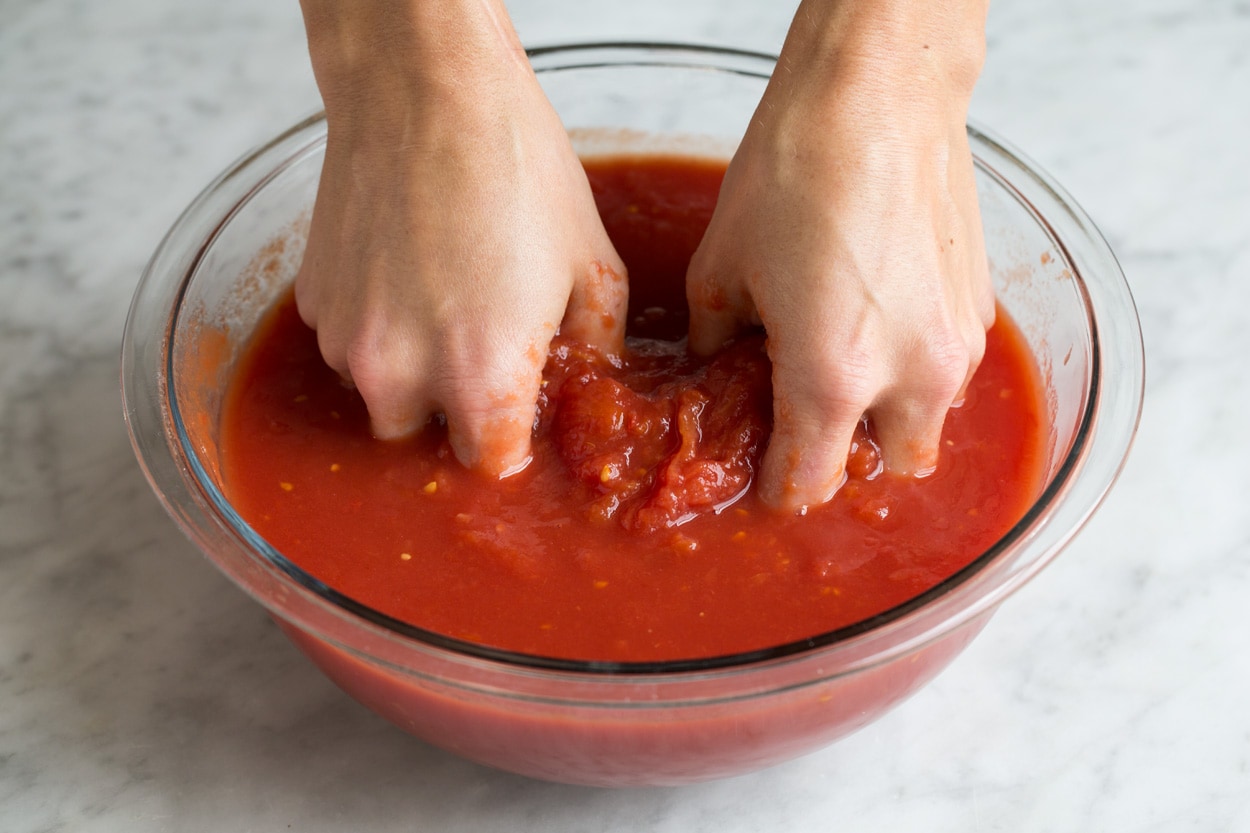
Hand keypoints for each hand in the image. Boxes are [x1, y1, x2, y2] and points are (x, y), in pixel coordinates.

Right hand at [295, 1, 625, 475]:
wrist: (424, 90)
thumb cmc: (518, 170)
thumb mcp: (593, 266)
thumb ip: (593, 351)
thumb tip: (581, 387)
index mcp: (482, 376)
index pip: (489, 466)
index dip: (511, 440)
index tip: (521, 412)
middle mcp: (401, 374)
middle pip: (423, 442)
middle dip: (454, 412)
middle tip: (484, 352)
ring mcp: (346, 340)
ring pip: (378, 395)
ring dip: (410, 372)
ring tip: (445, 297)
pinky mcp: (312, 302)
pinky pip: (347, 345)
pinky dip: (375, 329)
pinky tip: (406, 271)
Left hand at [686, 0, 993, 510]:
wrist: (878, 93)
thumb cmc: (793, 173)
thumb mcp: (720, 269)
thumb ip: (718, 346)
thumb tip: (719, 370)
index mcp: (831, 379)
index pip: (808, 485)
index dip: (777, 485)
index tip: (764, 470)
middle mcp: (909, 377)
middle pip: (887, 470)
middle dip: (845, 455)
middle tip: (806, 413)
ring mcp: (955, 343)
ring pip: (929, 423)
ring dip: (889, 413)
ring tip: (846, 357)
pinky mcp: (981, 307)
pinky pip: (951, 368)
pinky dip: (918, 364)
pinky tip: (880, 313)